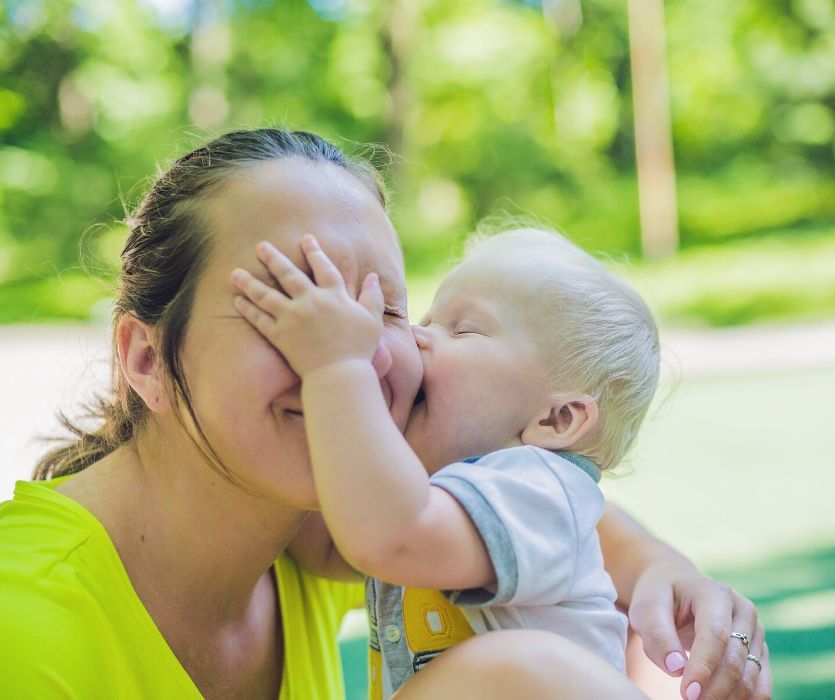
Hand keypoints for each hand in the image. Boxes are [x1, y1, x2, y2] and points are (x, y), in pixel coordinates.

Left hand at [230, 235, 383, 376]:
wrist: (340, 374)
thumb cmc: (359, 349)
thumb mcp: (373, 320)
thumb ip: (373, 297)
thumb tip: (373, 276)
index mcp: (334, 296)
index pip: (323, 267)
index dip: (314, 251)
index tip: (305, 238)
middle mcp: (310, 302)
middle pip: (288, 274)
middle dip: (273, 258)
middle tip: (261, 246)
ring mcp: (292, 318)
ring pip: (266, 295)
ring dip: (249, 282)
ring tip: (235, 272)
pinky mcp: (280, 336)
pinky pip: (260, 319)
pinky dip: (248, 309)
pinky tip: (237, 301)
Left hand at [629, 559, 770, 699]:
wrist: (676, 586)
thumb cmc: (659, 597)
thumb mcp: (647, 608)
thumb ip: (658, 635)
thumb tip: (676, 668)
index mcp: (715, 593)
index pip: (716, 634)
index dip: (703, 666)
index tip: (687, 693)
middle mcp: (742, 610)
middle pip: (735, 658)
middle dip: (714, 688)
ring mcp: (754, 631)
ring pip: (751, 674)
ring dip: (729, 696)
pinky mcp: (757, 648)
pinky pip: (760, 681)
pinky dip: (746, 698)